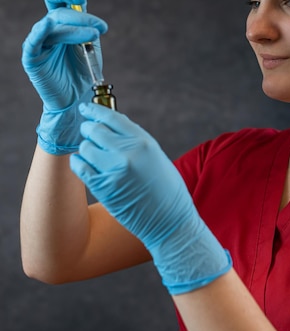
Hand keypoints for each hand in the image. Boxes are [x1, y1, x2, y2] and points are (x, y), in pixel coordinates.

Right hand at [22, 0, 107, 112]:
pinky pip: (33, 41)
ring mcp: (38, 42)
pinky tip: (48, 26)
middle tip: (100, 27)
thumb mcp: (89, 42)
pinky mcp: (32, 57)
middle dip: (81, 16)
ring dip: (76, 28)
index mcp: (60, 23)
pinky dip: (40, 31)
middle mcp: (47, 29)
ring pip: (53, 23)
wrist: (77, 97)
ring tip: (95, 35)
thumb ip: (85, 21)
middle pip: (57, 9)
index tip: (83, 0)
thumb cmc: (82, 71)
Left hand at [70, 103, 231, 293]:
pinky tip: (84, 164)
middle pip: (94, 130)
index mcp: (144, 142)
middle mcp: (127, 153)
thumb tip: (112, 128)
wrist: (170, 222)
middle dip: (89, 129)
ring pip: (85, 147)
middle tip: (88, 132)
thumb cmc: (167, 190)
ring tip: (92, 154)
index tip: (86, 109)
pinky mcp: (103, 188)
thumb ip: (135, 141)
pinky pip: (80, 167)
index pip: (112, 117)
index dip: (95, 110)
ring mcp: (113, 170)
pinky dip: (79, 163)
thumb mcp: (156, 156)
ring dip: (86, 148)